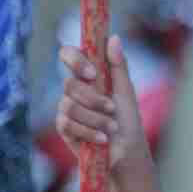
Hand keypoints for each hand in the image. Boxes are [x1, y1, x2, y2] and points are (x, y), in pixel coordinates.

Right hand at [57, 35, 149, 172]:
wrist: (127, 153)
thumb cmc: (128, 122)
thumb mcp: (126, 92)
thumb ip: (119, 66)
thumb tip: (113, 37)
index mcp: (89, 76)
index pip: (69, 55)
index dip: (76, 60)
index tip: (93, 74)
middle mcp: (75, 89)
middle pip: (69, 84)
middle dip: (94, 99)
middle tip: (111, 109)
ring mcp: (67, 108)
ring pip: (69, 106)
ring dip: (95, 119)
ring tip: (111, 128)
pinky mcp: (64, 128)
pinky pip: (68, 124)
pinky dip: (89, 131)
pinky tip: (102, 138)